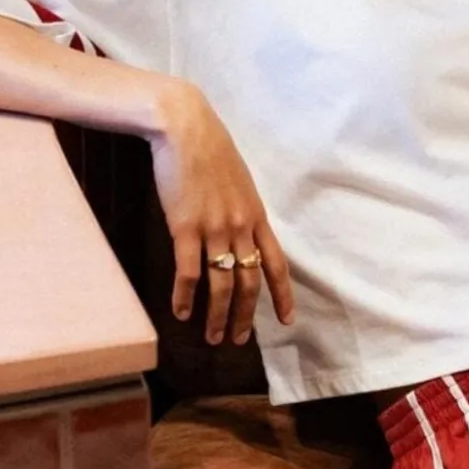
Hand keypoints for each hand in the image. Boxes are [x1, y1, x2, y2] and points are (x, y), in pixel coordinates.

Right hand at [149, 81, 294, 345]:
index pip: (277, 263)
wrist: (185, 128)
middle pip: (250, 282)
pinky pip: (188, 272)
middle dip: (246, 316)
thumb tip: (240, 232)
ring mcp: (214, 228)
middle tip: (239, 340)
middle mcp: (240, 226)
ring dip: (217, 316)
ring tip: (212, 337)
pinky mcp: (185, 227)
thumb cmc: (209, 150)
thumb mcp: (237, 182)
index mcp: (256, 215)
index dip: (283, 294)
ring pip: (221, 284)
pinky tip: (180, 312)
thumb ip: (241, 209)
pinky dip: (185, 297)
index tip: (288, 320)